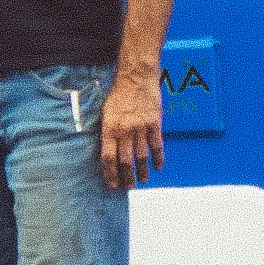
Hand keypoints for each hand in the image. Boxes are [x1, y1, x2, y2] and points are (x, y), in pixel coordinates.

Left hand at [98, 63, 164, 190]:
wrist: (136, 77)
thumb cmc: (118, 94)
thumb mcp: (106, 112)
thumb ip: (107, 132)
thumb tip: (108, 152)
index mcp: (110, 128)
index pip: (108, 157)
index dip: (110, 174)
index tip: (112, 185)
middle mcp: (125, 130)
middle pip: (126, 161)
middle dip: (127, 178)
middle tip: (129, 188)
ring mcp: (141, 127)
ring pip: (142, 156)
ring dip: (143, 171)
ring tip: (143, 180)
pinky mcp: (155, 123)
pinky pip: (157, 145)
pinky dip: (158, 158)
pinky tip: (158, 166)